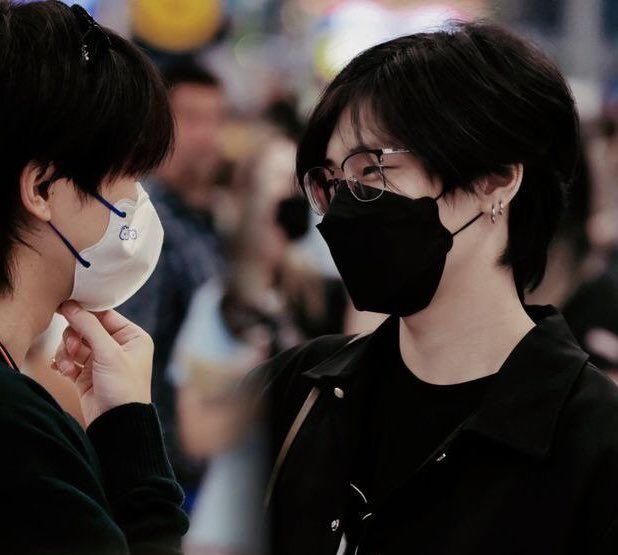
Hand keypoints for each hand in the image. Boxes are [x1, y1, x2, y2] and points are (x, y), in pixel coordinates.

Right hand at [52, 301, 152, 426]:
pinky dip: (64, 364)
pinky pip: (70, 360)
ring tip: (67, 364)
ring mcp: (102, 361)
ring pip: (75, 344)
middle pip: (87, 328)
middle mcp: (119, 347)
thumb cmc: (124, 387)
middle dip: (74, 336)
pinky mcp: (87, 375)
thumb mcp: (109, 353)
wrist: (118, 423)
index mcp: (133, 337)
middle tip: (72, 347)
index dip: (84, 312)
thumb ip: (89, 327)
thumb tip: (71, 305)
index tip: (64, 308)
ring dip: (67, 352)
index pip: (105, 315)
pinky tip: (63, 371)